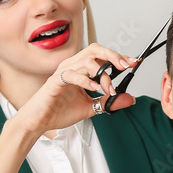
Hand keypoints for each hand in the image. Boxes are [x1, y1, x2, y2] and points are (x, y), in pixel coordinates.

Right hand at [12, 43, 137, 135]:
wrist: (39, 122)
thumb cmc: (59, 111)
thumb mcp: (92, 107)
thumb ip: (109, 101)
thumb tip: (130, 98)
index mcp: (81, 69)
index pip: (102, 56)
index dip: (118, 57)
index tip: (133, 62)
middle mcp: (72, 66)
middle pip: (95, 50)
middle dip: (113, 56)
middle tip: (125, 67)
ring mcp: (63, 72)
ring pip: (86, 61)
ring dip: (102, 75)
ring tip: (108, 90)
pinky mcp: (55, 82)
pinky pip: (71, 74)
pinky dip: (85, 80)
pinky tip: (95, 88)